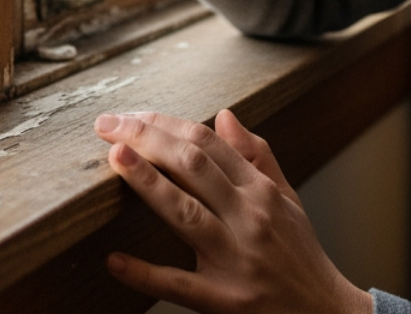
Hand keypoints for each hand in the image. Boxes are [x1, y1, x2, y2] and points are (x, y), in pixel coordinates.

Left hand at [93, 109, 372, 313]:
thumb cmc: (301, 255)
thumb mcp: (287, 199)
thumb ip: (256, 155)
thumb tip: (225, 114)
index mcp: (260, 191)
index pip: (208, 142)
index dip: (165, 123)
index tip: (130, 115)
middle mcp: (249, 218)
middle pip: (194, 165)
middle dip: (148, 139)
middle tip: (109, 125)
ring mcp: (236, 259)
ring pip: (187, 213)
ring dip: (149, 183)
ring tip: (116, 158)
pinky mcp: (225, 300)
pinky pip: (179, 285)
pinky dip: (145, 274)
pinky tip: (114, 261)